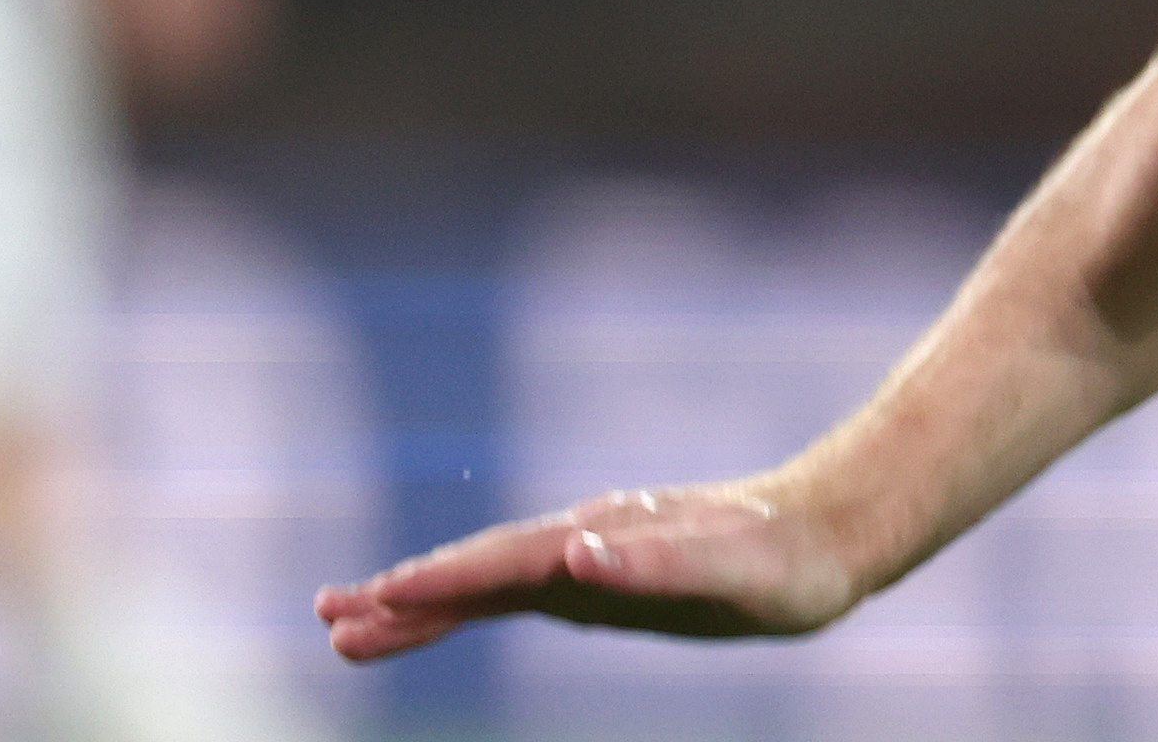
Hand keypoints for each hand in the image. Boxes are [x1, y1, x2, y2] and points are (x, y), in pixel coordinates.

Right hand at [316, 480, 864, 662]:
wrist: (831, 530)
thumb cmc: (784, 560)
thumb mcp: (730, 570)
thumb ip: (653, 562)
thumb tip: (575, 551)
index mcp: (598, 542)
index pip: (497, 566)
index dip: (433, 586)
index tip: (368, 604)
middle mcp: (583, 542)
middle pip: (475, 569)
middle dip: (402, 596)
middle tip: (326, 620)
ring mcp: (589, 556)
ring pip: (487, 579)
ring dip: (421, 601)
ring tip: (349, 627)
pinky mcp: (605, 574)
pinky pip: (520, 590)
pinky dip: (470, 601)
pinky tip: (442, 613)